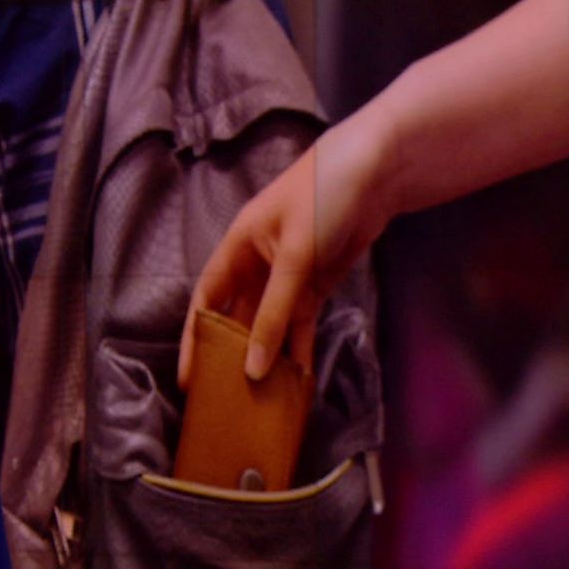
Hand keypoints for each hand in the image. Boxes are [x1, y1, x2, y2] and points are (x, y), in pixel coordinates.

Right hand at [181, 112, 398, 387]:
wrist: (377, 171)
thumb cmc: (322, 198)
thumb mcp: (293, 258)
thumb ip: (274, 314)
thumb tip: (253, 368)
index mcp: (238, 248)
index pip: (207, 300)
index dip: (196, 338)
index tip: (190, 375)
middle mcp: (257, 265)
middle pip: (238, 318)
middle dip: (233, 354)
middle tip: (228, 396)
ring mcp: (288, 277)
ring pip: (271, 326)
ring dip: (269, 357)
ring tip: (263, 397)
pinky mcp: (317, 285)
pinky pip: (301, 324)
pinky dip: (299, 349)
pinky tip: (298, 378)